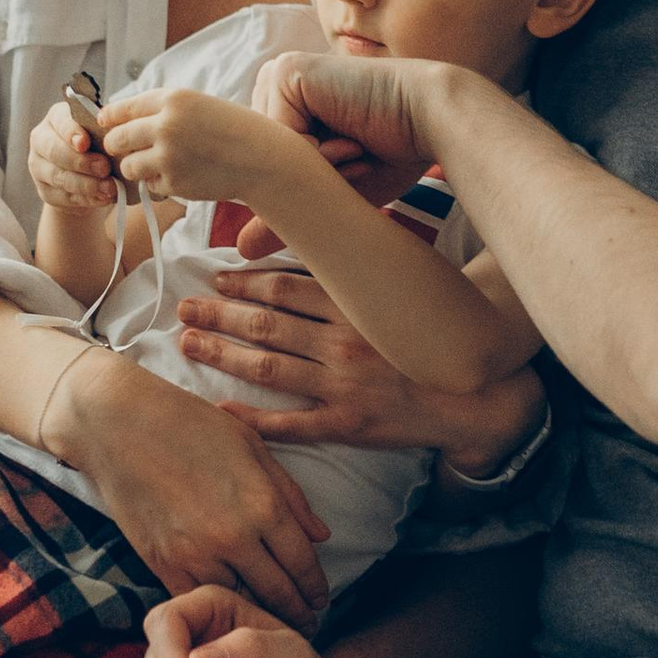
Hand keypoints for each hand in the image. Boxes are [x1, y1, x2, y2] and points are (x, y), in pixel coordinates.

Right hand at [27, 103, 119, 210]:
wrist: (90, 173)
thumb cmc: (99, 144)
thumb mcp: (103, 133)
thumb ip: (106, 133)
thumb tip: (119, 140)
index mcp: (57, 117)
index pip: (60, 121)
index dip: (71, 132)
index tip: (85, 143)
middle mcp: (42, 139)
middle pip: (54, 151)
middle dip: (81, 162)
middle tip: (105, 168)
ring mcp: (39, 166)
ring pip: (58, 176)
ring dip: (86, 184)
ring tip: (109, 188)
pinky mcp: (45, 191)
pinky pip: (62, 197)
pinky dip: (85, 199)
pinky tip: (102, 198)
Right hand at [53, 356, 329, 625]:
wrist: (118, 425)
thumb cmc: (191, 424)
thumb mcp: (253, 446)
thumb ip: (290, 495)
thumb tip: (322, 536)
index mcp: (262, 503)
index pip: (303, 563)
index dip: (316, 589)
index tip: (322, 601)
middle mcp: (233, 536)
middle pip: (277, 592)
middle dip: (297, 614)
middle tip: (308, 627)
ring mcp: (195, 554)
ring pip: (239, 602)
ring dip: (259, 617)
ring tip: (272, 625)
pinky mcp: (162, 564)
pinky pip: (199, 600)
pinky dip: (216, 609)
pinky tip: (228, 612)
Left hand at [99, 83, 283, 212]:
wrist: (262, 159)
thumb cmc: (233, 129)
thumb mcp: (198, 105)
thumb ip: (164, 110)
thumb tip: (123, 121)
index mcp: (173, 99)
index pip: (123, 108)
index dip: (109, 118)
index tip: (104, 124)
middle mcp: (166, 125)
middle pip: (116, 139)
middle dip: (117, 146)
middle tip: (124, 151)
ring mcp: (168, 156)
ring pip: (128, 166)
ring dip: (136, 168)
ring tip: (155, 165)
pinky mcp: (174, 182)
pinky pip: (151, 185)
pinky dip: (159, 183)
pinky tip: (180, 176)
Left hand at [176, 264, 544, 466]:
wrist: (473, 396)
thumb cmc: (435, 337)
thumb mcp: (407, 289)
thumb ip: (364, 268)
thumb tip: (324, 231)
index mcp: (356, 306)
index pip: (286, 287)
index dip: (245, 281)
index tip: (216, 277)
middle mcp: (345, 344)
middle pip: (265, 324)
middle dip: (218, 313)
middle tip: (184, 307)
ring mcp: (343, 387)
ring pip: (266, 367)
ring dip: (221, 353)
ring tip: (188, 342)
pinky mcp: (346, 426)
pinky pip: (289, 424)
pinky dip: (251, 417)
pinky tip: (218, 407)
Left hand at [251, 50, 438, 211]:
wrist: (434, 121)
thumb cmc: (393, 154)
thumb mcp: (332, 190)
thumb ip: (288, 212)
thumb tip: (240, 249)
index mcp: (285, 102)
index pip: (267, 161)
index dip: (308, 182)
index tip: (354, 165)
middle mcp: (277, 82)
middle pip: (264, 157)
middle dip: (309, 175)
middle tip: (358, 157)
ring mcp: (279, 72)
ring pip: (270, 151)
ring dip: (315, 167)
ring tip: (356, 149)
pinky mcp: (289, 71)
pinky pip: (281, 136)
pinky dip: (317, 153)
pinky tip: (351, 140)